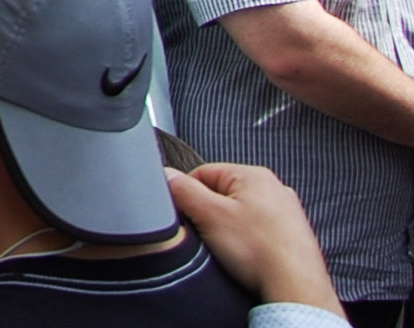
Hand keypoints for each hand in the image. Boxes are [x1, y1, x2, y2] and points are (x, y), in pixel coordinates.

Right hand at [168, 164, 340, 311]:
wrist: (296, 289)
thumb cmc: (260, 252)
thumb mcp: (208, 214)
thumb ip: (182, 189)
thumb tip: (167, 176)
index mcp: (254, 174)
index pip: (202, 173)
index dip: (188, 196)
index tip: (189, 217)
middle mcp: (275, 187)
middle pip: (221, 194)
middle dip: (210, 214)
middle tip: (210, 235)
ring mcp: (287, 212)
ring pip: (239, 214)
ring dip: (229, 229)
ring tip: (233, 249)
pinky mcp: (292, 234)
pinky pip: (257, 231)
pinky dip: (249, 243)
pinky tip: (249, 256)